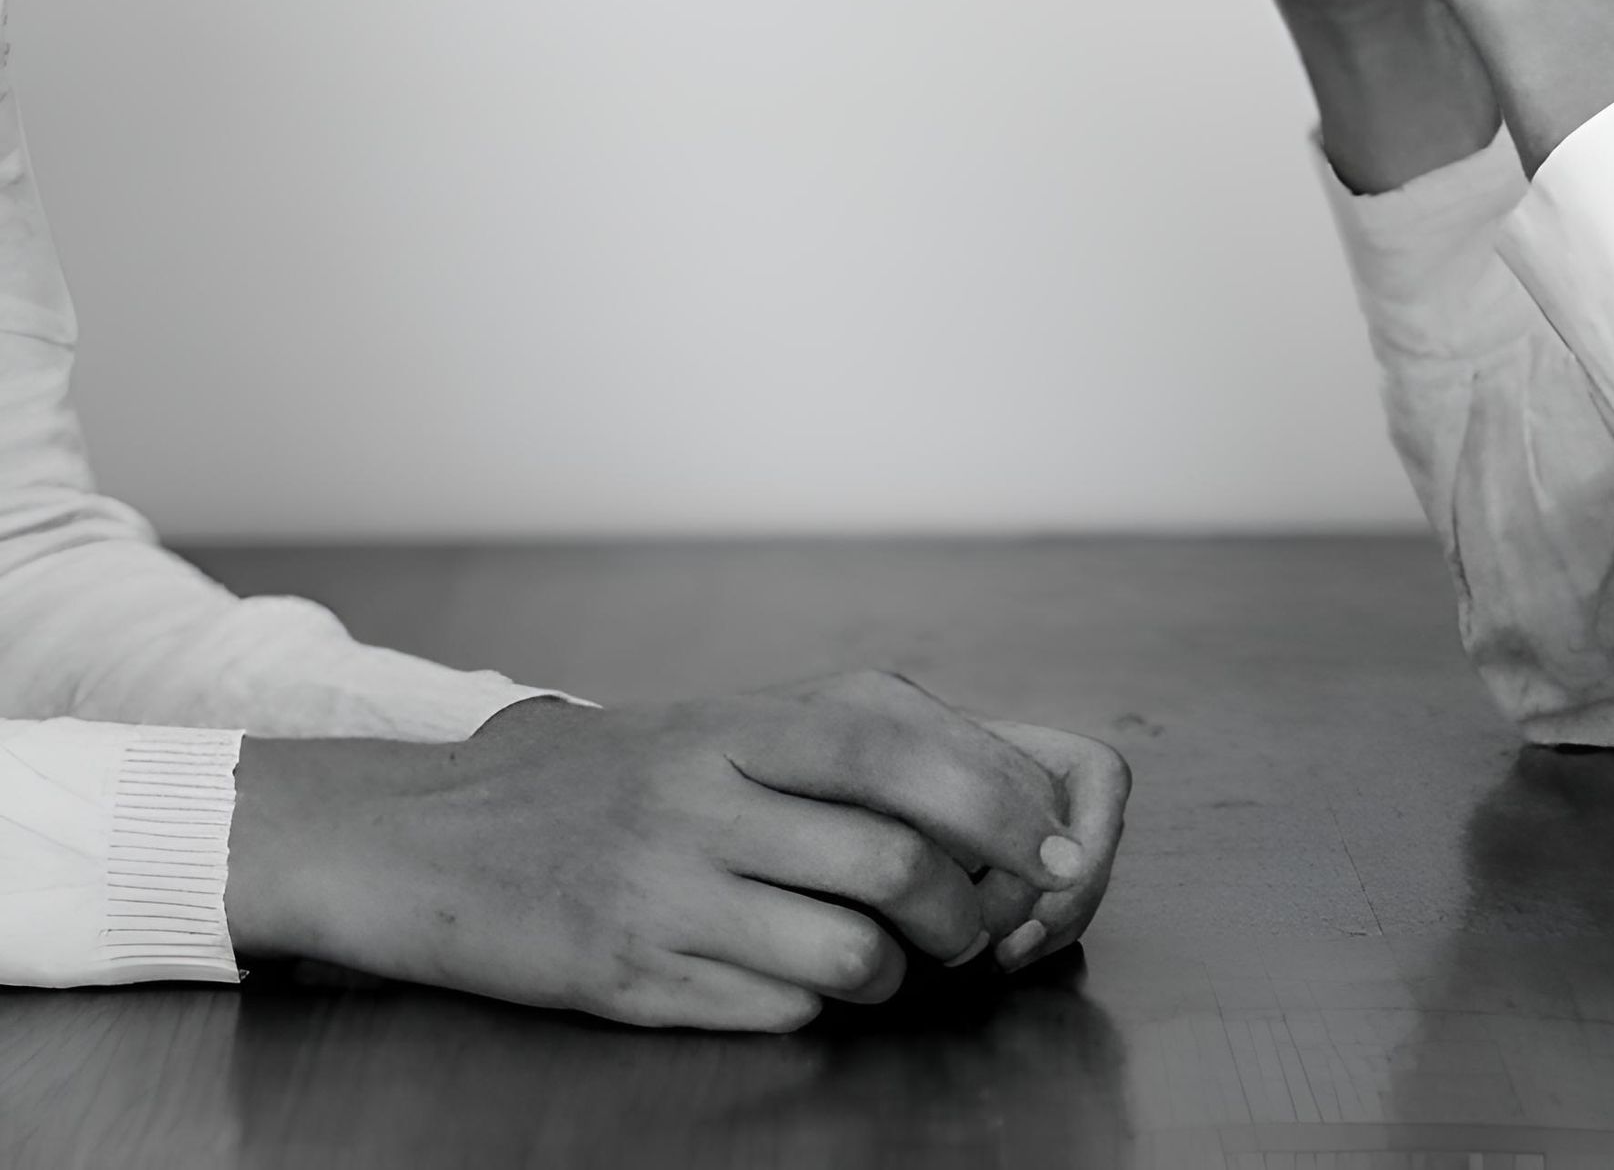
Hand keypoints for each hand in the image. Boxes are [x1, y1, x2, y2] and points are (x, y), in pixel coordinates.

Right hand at [227, 669, 1129, 1030]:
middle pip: (899, 850)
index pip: (909, 741)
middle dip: (981, 901)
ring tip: (904, 959)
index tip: (1058, 845)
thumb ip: (849, 743)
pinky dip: (826, 1004)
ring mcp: (671, 889)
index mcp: (745, 719)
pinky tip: (806, 980)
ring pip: (857, 948)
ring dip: (909, 968)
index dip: (1006, 798)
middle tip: (995, 923)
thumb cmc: (618, 779)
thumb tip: (1003, 784)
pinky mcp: (637, 977)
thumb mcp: (725, 730)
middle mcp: (710, 794)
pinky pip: (785, 1007)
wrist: (440, 836)